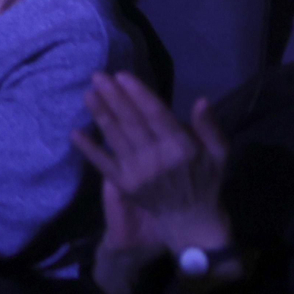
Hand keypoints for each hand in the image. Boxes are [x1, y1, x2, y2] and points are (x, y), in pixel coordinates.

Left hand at [71, 73, 231, 276]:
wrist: (190, 219)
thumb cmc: (205, 178)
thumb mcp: (219, 152)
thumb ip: (209, 127)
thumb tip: (202, 100)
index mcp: (181, 147)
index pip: (156, 115)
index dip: (138, 94)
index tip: (122, 75)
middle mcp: (157, 158)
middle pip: (131, 122)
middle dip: (114, 98)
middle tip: (97, 76)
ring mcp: (138, 172)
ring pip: (116, 138)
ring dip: (100, 115)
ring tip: (88, 94)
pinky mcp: (124, 184)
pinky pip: (103, 163)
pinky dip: (89, 148)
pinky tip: (75, 133)